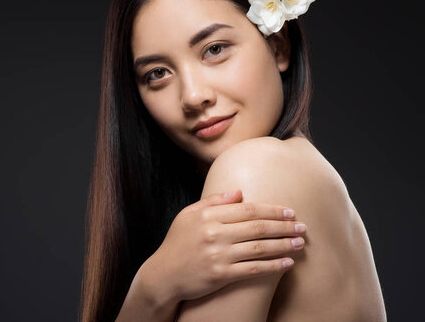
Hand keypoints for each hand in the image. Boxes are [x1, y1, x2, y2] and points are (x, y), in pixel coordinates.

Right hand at [141, 189, 305, 303]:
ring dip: (284, 245)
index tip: (290, 212)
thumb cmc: (177, 243)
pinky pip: (253, 269)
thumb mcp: (189, 215)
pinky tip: (287, 263)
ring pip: (259, 247)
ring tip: (300, 244)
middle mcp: (214, 233)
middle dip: (284, 226)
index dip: (272, 210)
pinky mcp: (220, 274)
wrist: (163, 275)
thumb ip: (213, 202)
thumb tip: (239, 192)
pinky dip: (273, 266)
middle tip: (302, 227)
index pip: (248, 209)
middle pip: (258, 227)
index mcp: (208, 215)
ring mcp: (218, 254)